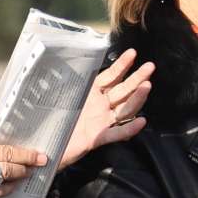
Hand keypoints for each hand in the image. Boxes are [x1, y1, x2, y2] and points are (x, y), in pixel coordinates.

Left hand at [60, 49, 153, 168]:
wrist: (47, 144)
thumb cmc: (54, 118)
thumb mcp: (63, 92)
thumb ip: (75, 80)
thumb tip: (80, 60)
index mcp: (91, 94)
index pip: (110, 76)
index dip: (121, 65)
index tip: (132, 53)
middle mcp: (99, 106)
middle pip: (123, 91)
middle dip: (137, 78)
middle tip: (150, 67)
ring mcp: (101, 122)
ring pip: (123, 110)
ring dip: (136, 99)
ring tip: (147, 86)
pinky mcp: (98, 138)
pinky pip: (116, 133)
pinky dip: (129, 128)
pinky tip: (141, 122)